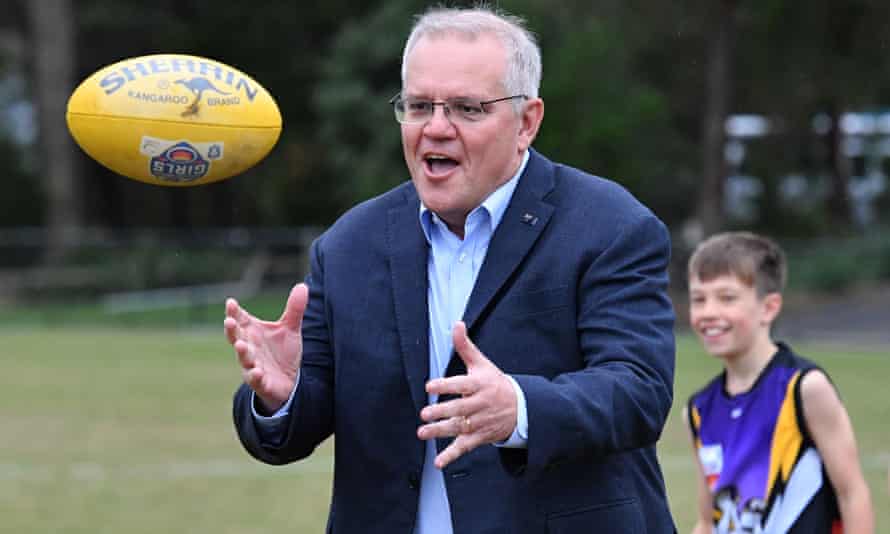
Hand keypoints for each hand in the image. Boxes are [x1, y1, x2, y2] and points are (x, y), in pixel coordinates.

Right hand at [224, 283, 307, 412]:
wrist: (288, 383)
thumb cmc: (282, 353)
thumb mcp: (290, 329)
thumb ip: (294, 309)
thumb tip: (303, 285)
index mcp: (252, 333)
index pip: (240, 319)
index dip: (234, 312)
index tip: (230, 302)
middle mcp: (249, 348)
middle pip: (236, 337)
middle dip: (232, 330)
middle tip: (229, 321)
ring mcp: (252, 366)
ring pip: (244, 359)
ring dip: (242, 352)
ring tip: (241, 345)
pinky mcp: (261, 383)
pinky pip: (256, 380)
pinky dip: (255, 376)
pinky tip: (257, 372)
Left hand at [417, 321, 517, 468]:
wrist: (521, 408)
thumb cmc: (495, 383)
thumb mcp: (483, 364)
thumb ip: (465, 346)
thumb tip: (456, 324)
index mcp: (479, 385)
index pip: (461, 385)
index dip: (445, 385)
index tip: (430, 386)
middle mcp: (479, 405)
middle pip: (459, 409)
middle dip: (442, 412)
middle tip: (425, 413)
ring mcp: (479, 422)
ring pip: (458, 428)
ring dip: (440, 432)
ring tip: (422, 433)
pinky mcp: (479, 437)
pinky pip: (464, 447)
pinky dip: (451, 456)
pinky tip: (438, 463)